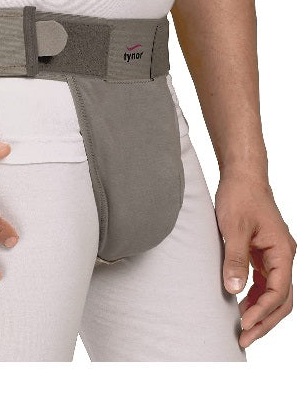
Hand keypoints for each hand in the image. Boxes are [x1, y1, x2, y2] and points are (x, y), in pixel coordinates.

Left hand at [215, 174, 295, 347]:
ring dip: (259, 310)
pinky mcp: (263, 251)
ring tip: (242, 327)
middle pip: (280, 298)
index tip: (243, 325)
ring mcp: (274, 255)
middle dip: (264, 320)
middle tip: (244, 339)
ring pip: (273, 291)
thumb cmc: (240, 197)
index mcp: (282, 252)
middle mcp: (283, 256)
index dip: (261, 312)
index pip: (278, 292)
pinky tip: (241, 302)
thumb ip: (235, 260)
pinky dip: (254, 294)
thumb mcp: (233, 229)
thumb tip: (234, 291)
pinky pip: (264, 280)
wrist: (242, 177)